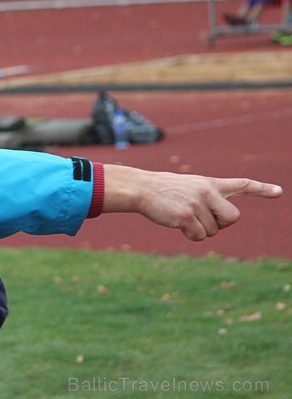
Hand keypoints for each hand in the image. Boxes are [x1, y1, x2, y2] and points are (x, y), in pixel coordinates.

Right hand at [102, 165, 282, 240]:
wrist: (141, 188)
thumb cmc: (163, 190)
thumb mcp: (189, 187)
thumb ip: (208, 198)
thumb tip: (220, 221)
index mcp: (210, 184)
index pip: (241, 184)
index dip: (262, 189)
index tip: (280, 192)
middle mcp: (207, 192)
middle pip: (233, 218)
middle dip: (221, 224)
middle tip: (202, 220)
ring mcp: (197, 204)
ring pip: (213, 231)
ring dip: (199, 230)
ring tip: (182, 218)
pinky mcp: (186, 217)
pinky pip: (199, 236)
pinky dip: (190, 235)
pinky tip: (177, 224)